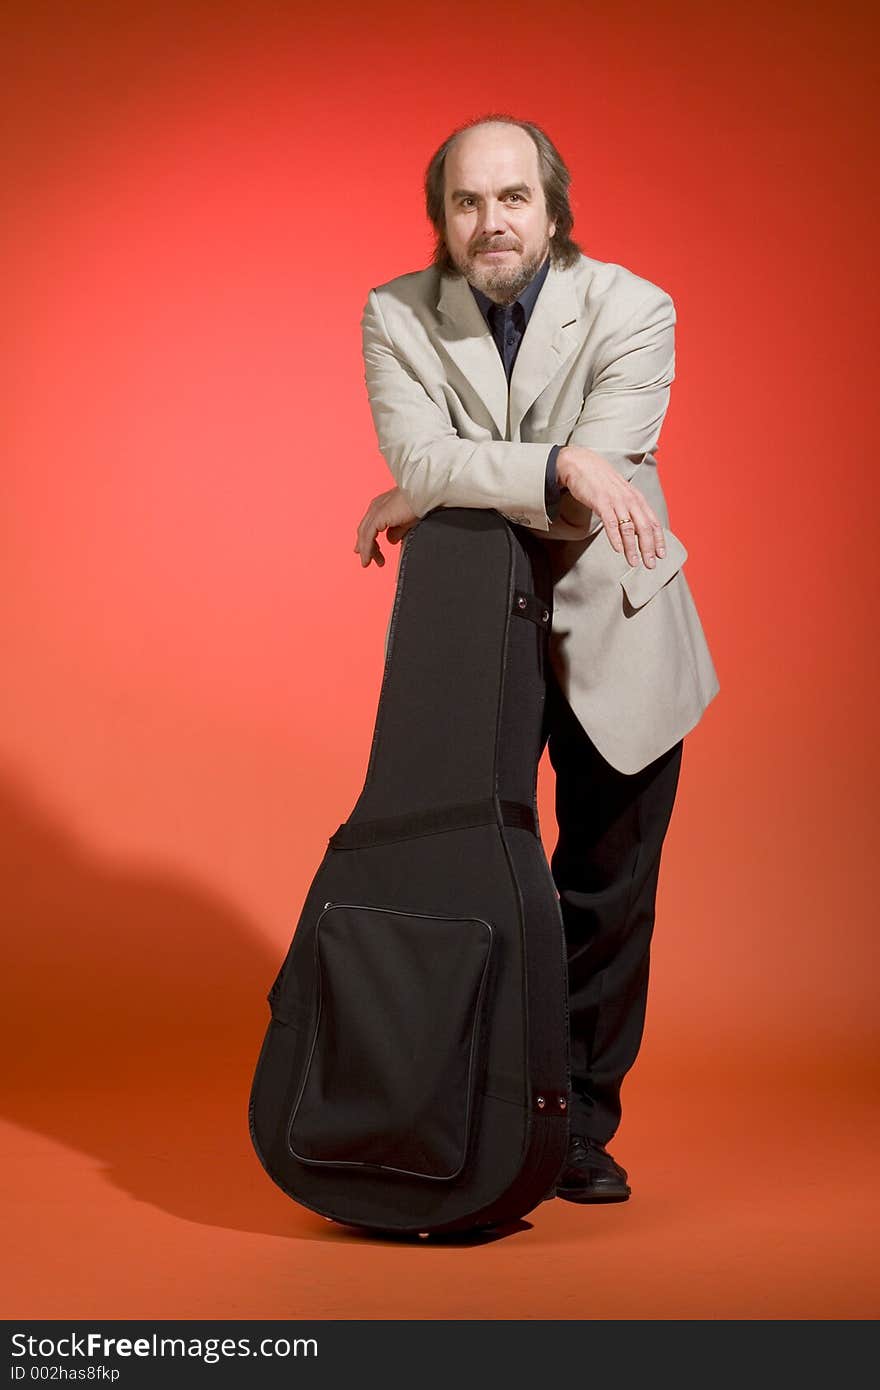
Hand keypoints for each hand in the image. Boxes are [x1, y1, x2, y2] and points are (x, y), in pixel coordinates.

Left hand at [353, 486, 420, 567]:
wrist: (423, 495)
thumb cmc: (419, 504)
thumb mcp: (406, 522)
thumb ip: (396, 531)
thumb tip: (391, 540)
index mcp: (381, 505)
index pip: (369, 525)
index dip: (366, 539)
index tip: (366, 551)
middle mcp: (375, 507)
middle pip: (364, 530)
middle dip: (364, 546)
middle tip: (366, 560)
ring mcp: (375, 512)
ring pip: (364, 535)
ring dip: (366, 551)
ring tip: (368, 563)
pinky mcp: (377, 517)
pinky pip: (367, 537)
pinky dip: (367, 549)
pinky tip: (368, 559)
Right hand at [557, 445, 665, 566]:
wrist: (581, 464)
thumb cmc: (600, 481)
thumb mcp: (620, 494)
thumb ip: (629, 510)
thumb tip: (635, 530)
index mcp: (636, 499)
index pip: (652, 522)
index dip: (658, 540)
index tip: (661, 555)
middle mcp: (629, 500)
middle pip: (644, 527)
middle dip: (648, 548)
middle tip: (650, 565)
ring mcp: (615, 501)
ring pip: (629, 528)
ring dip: (632, 547)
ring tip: (634, 563)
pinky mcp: (601, 502)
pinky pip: (611, 522)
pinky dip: (615, 537)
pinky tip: (618, 549)